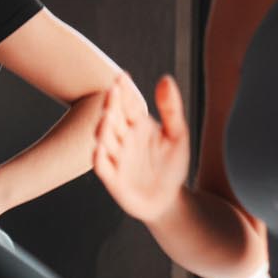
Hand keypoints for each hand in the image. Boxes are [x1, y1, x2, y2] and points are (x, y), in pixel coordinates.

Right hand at [92, 73, 190, 224]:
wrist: (169, 200)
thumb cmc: (171, 165)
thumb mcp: (177, 134)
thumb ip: (171, 108)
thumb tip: (165, 78)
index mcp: (137, 125)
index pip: (128, 104)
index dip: (124, 91)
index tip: (123, 77)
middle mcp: (123, 139)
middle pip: (114, 118)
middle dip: (112, 105)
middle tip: (113, 91)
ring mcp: (116, 158)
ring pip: (105, 140)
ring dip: (104, 129)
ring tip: (107, 116)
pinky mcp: (113, 179)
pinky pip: (102, 166)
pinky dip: (99, 157)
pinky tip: (99, 148)